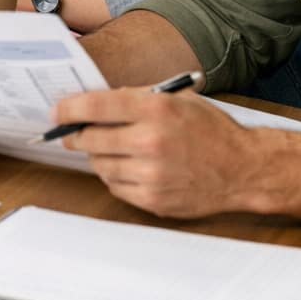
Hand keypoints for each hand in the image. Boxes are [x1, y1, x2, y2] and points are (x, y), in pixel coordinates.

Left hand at [54, 87, 255, 217]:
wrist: (244, 169)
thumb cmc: (209, 129)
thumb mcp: (175, 99)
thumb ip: (135, 99)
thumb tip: (93, 102)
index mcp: (154, 109)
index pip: (95, 106)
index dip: (68, 108)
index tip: (56, 111)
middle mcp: (150, 141)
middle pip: (91, 138)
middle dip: (76, 134)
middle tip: (72, 133)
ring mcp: (152, 174)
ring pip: (100, 164)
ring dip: (97, 155)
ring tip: (108, 148)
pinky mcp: (155, 200)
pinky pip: (116, 187)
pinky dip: (114, 176)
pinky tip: (126, 167)